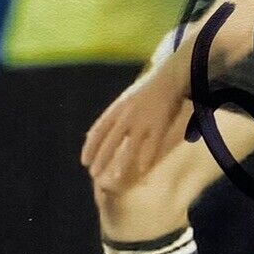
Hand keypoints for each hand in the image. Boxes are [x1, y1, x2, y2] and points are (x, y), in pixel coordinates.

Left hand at [82, 52, 192, 191]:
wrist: (170, 76)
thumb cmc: (148, 89)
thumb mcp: (126, 99)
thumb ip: (116, 114)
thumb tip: (102, 131)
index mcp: (117, 108)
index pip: (98, 129)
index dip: (90, 146)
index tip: (84, 161)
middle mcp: (127, 115)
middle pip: (111, 140)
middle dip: (102, 157)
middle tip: (94, 174)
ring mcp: (144, 120)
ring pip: (130, 145)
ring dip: (122, 163)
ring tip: (116, 178)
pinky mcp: (160, 123)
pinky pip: (152, 144)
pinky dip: (147, 157)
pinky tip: (142, 170)